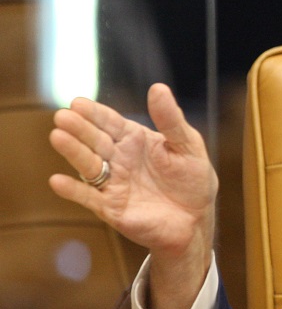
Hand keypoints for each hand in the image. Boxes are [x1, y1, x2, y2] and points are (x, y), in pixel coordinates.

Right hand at [49, 83, 217, 308]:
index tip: (78, 103)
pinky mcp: (111, 208)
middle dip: (79, 129)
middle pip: (95, 141)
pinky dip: (73, 191)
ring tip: (58, 137)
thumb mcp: (188, 146)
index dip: (94, 113)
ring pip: (89, 165)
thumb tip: (158, 87)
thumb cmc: (193, 181)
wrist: (197, 221)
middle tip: (63, 117)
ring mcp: (113, 183)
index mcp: (135, 140)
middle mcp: (119, 159)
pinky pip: (89, 198)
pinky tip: (57, 181)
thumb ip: (171, 120)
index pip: (110, 122)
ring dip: (73, 152)